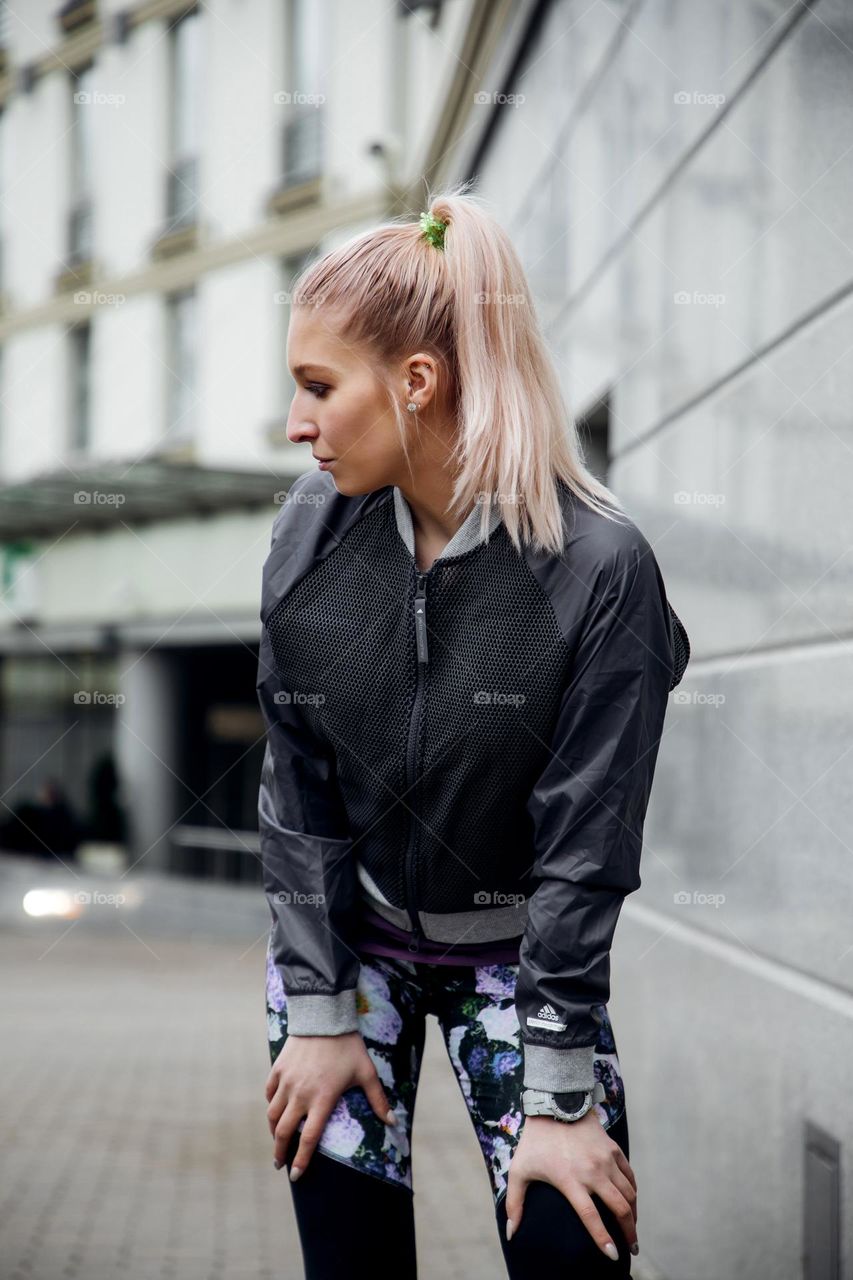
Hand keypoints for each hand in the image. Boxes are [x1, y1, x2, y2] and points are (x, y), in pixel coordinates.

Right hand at [265, 1031, 396, 1179]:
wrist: (324, 1017)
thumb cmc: (348, 1046)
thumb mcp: (366, 1072)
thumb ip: (378, 1099)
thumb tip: (394, 1122)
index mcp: (322, 1100)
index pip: (308, 1139)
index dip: (301, 1161)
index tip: (296, 1176)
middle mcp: (300, 1095)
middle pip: (283, 1132)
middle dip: (279, 1152)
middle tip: (279, 1164)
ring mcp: (286, 1082)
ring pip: (272, 1114)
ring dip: (273, 1131)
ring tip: (276, 1140)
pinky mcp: (278, 1069)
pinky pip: (270, 1093)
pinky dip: (271, 1105)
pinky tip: (275, 1110)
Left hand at [505, 1110, 638, 1261]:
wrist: (554, 1104)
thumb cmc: (534, 1141)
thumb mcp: (519, 1171)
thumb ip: (514, 1204)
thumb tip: (512, 1234)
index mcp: (570, 1180)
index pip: (591, 1217)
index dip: (603, 1239)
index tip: (613, 1256)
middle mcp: (592, 1171)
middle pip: (620, 1208)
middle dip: (629, 1232)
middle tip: (632, 1247)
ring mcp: (605, 1159)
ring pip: (629, 1193)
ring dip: (634, 1214)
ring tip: (633, 1228)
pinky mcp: (612, 1148)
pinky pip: (630, 1175)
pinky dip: (633, 1192)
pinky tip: (631, 1202)